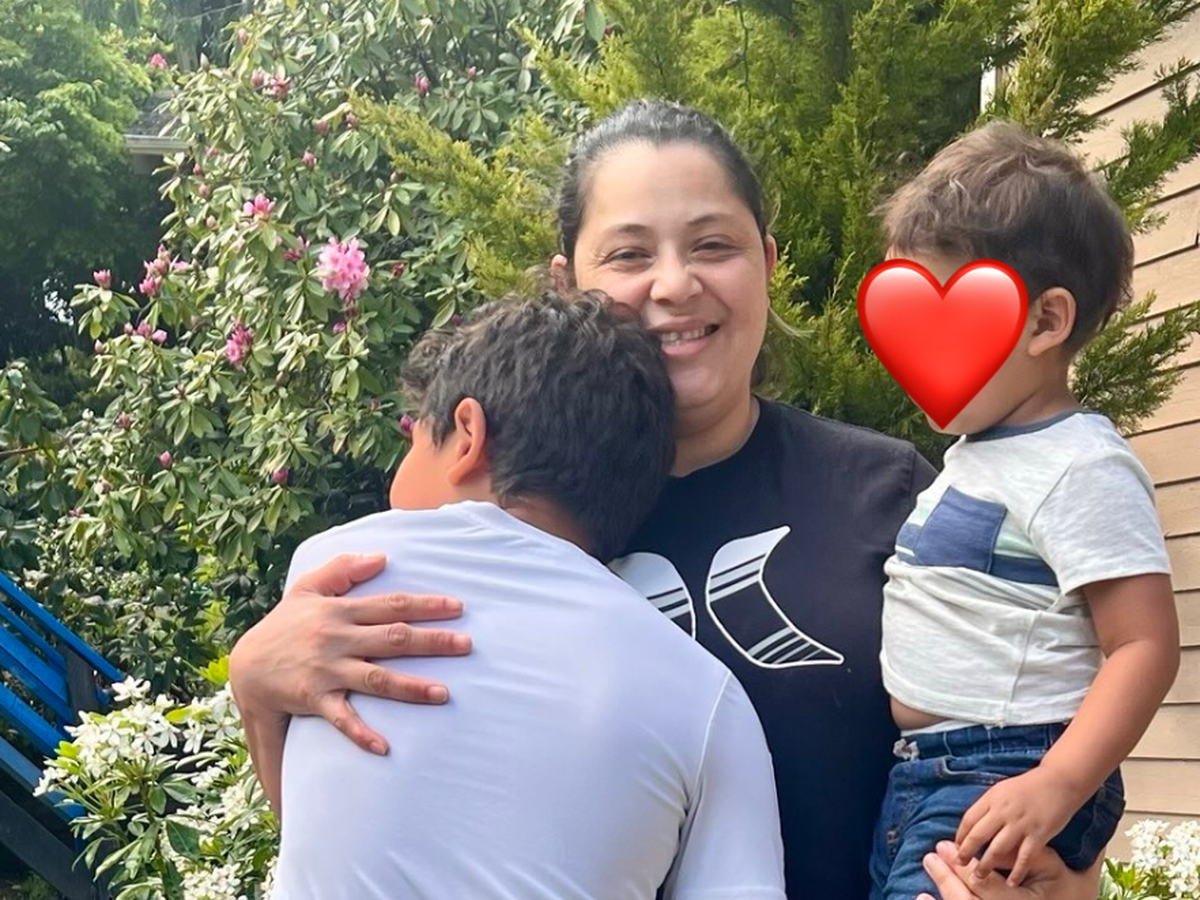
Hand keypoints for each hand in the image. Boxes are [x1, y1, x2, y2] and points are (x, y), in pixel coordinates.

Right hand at [228, 553, 470, 753]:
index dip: (425, 605)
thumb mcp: (306, 588)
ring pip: (376, 678)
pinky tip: (385, 747)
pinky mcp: (314, 698)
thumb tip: (381, 556)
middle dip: (432, 642)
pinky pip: (341, 718)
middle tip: (467, 645)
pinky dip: (362, 733)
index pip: (391, 605)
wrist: (246, 665)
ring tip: (443, 694)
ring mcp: (327, 669)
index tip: (458, 607)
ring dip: (411, 687)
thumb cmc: (284, 625)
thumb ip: (342, 569)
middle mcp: (337, 638)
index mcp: (340, 611)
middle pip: (392, 638)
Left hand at [955, 767, 1082, 883]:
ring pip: (997, 848)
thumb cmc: (1028, 786)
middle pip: (978, 835)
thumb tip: (971, 824)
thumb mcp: (1002, 790)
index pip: (969, 819)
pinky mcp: (1039, 834)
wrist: (1059, 781)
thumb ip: (988, 806)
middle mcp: (1003, 811)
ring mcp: (1021, 823)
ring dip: (986, 865)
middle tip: (959, 864)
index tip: (956, 847)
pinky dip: (1017, 871)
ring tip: (978, 877)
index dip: (960, 835)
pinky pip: (1025, 857)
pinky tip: (1011, 882)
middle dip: (966, 852)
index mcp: (992, 798)